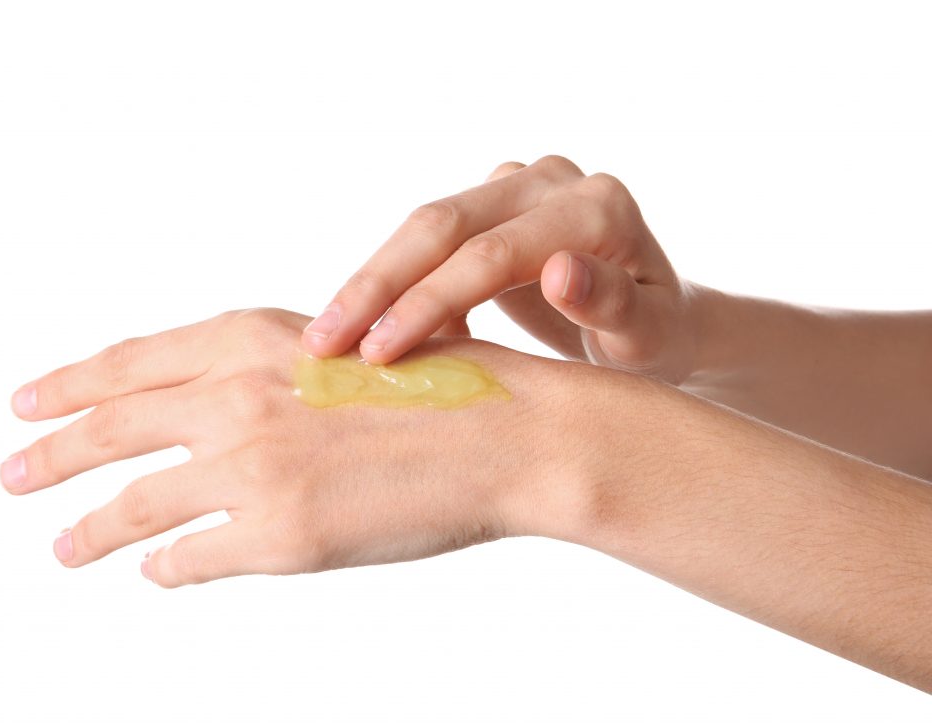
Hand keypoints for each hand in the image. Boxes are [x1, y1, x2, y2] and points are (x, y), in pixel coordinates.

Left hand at [0, 308, 585, 586]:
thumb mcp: (336, 348)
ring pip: (137, 505)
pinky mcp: (281, 536)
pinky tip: (155, 571)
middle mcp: (241, 395)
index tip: (28, 402)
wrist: (508, 431)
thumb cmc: (439, 385)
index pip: (133, 362)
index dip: (71, 382)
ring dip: (90, 528)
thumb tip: (197, 410)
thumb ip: (259, 371)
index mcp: (255, 337)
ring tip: (63, 544)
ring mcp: (256, 467)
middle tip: (10, 474)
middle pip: (112, 428)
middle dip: (50, 455)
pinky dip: (164, 567)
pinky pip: (192, 559)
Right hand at [302, 155, 702, 383]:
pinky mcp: (492, 201)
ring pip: (424, 225)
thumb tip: (560, 269)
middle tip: (320, 344)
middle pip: (443, 224)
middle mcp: (554, 180)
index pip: (493, 253)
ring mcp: (519, 184)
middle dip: (376, 285)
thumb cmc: (654, 338)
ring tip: (322, 338)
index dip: (427, 302)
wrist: (653, 318)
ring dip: (370, 280)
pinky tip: (365, 325)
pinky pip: (429, 237)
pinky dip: (394, 281)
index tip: (375, 356)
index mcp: (597, 209)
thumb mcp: (649, 338)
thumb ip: (613, 305)